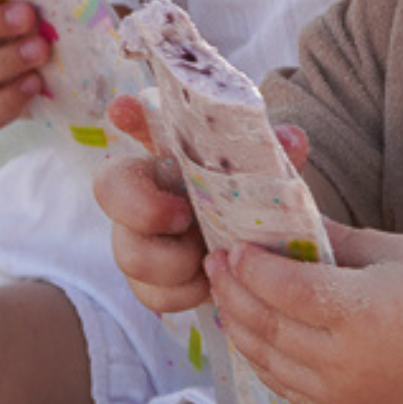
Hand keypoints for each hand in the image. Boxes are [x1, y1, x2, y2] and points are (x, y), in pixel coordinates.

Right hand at [95, 96, 317, 313]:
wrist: (254, 254)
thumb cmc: (248, 203)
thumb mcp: (262, 178)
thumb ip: (273, 158)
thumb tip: (292, 139)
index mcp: (169, 157)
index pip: (137, 124)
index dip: (127, 117)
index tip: (123, 110)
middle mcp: (142, 193)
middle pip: (110, 189)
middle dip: (143, 208)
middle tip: (184, 216)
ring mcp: (137, 239)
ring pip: (130, 254)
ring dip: (175, 261)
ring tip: (209, 258)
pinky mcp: (148, 282)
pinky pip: (153, 293)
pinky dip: (186, 292)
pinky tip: (209, 283)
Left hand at [205, 221, 402, 403]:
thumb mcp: (402, 252)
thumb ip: (341, 239)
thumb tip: (289, 221)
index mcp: (364, 311)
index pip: (288, 289)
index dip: (254, 268)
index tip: (235, 246)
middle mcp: (345, 357)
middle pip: (267, 323)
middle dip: (233, 290)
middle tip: (215, 263)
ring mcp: (338, 390)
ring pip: (265, 357)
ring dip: (236, 323)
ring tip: (223, 293)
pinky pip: (280, 383)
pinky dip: (257, 356)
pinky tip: (248, 330)